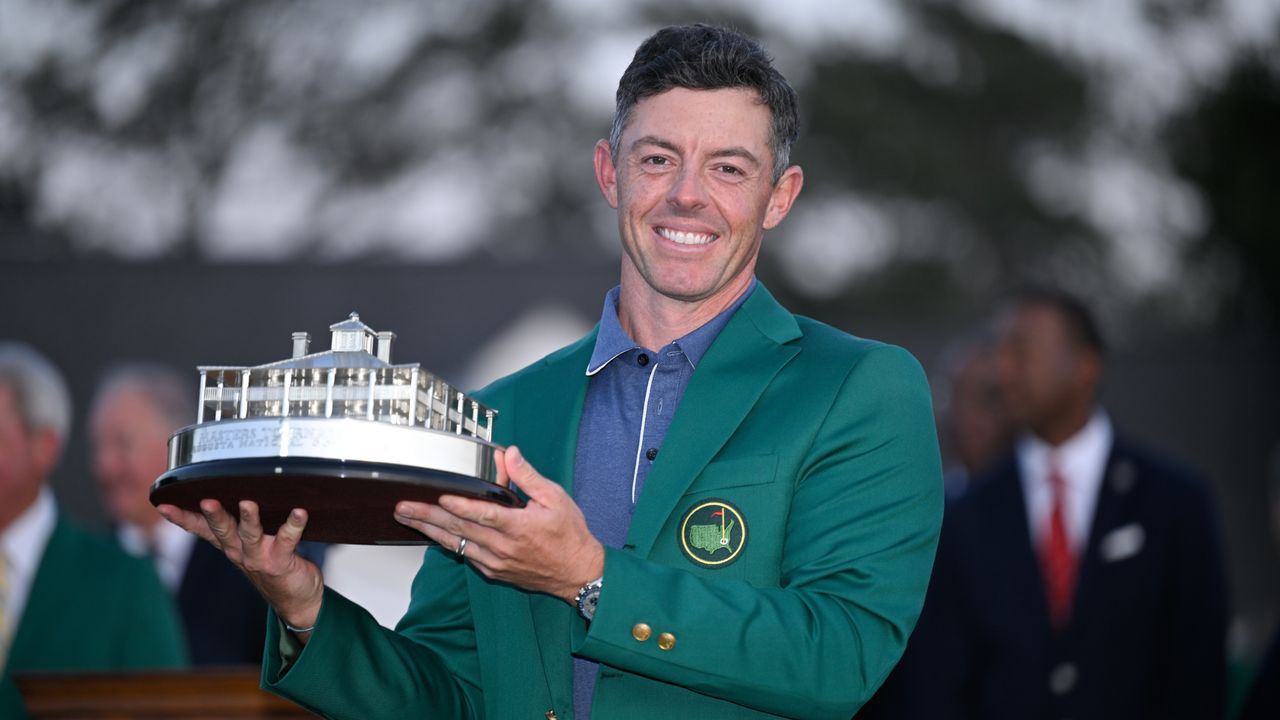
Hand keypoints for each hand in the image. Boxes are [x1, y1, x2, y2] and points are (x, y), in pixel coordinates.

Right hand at [156, 499, 324, 635]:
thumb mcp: (249, 545)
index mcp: (229, 544)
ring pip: (250, 535)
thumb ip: (241, 523)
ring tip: (248, 503)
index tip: (163, 505)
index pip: (200, 529)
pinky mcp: (280, 561)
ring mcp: (258, 557)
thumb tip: (237, 489)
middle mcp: (239, 551)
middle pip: (222, 530)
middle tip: (206, 500)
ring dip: (249, 518)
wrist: (297, 600)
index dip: (181, 518)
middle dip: (213, 515)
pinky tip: (299, 512)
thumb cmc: (273, 565)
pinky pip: (288, 539)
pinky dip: (294, 525)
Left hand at [394, 445, 603, 603]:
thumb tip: (509, 454)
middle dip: (428, 516)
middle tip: (403, 507)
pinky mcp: (494, 572)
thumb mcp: (556, 498)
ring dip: (429, 531)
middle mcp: (503, 547)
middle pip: (460, 529)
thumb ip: (529, 476)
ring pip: (457, 543)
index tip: (440, 497)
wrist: (578, 574)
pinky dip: (447, 543)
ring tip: (407, 518)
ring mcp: (496, 562)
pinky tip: (432, 534)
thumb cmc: (569, 535)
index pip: (484, 515)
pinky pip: (466, 555)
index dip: (461, 506)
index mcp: (520, 526)